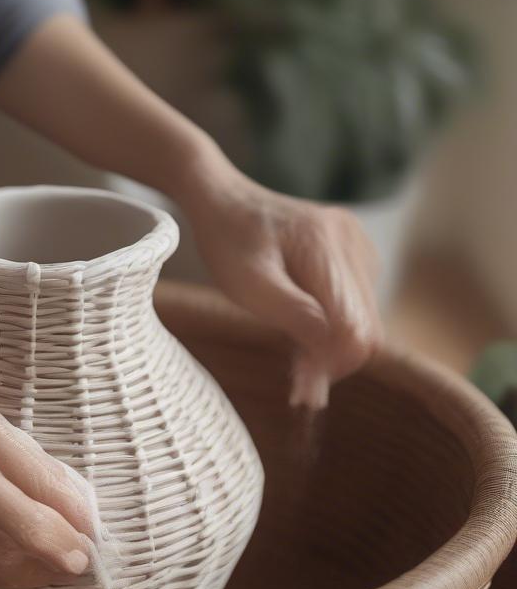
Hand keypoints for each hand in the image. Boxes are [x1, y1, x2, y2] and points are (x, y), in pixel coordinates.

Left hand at [178, 155, 381, 407]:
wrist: (222, 199)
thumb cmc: (226, 241)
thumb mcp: (248, 283)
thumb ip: (292, 312)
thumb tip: (332, 348)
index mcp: (327, 247)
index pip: (357, 329)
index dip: (334, 365)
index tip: (302, 390)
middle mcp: (351, 243)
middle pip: (367, 326)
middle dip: (334, 361)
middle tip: (296, 386)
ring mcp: (356, 244)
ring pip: (364, 317)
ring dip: (333, 345)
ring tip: (293, 361)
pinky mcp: (352, 251)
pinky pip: (357, 300)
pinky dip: (333, 325)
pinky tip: (301, 332)